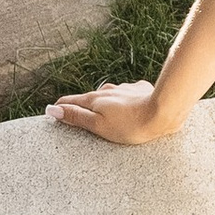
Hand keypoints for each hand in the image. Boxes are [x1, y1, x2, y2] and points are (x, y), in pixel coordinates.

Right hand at [47, 80, 184, 142]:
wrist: (164, 112)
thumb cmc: (131, 125)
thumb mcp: (99, 125)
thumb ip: (76, 117)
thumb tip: (53, 110)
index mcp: (95, 100)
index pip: (70, 101)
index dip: (59, 108)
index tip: (51, 113)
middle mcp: (108, 90)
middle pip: (88, 98)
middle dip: (79, 106)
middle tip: (71, 114)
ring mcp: (125, 89)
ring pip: (107, 95)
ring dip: (101, 102)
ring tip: (99, 112)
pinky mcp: (141, 90)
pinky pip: (126, 94)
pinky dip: (121, 101)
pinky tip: (127, 106)